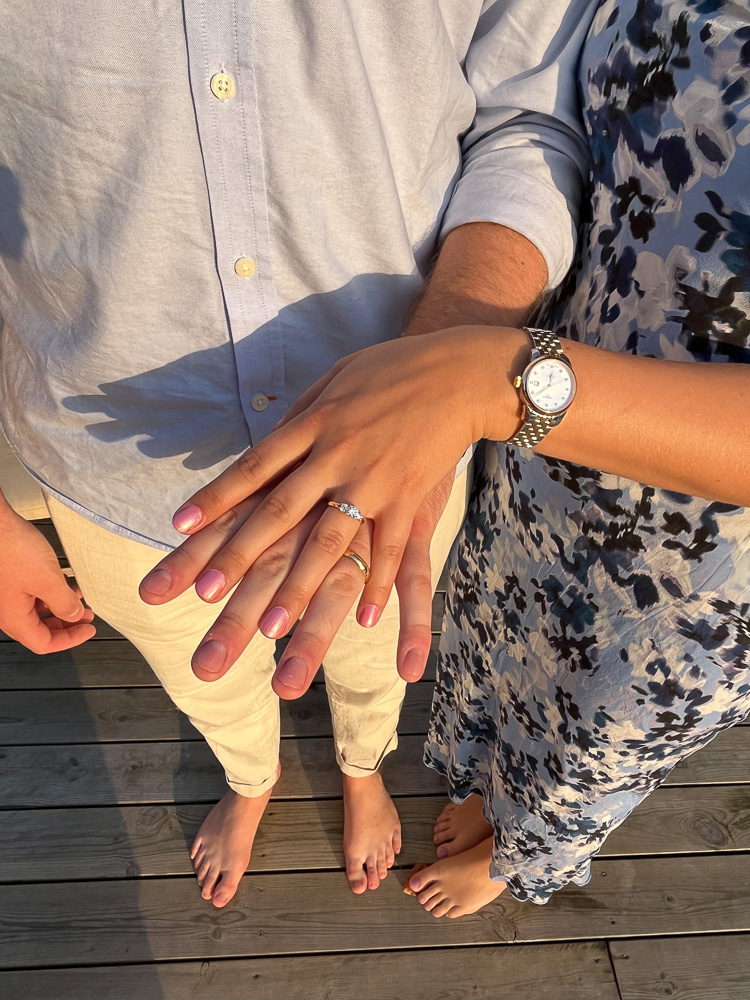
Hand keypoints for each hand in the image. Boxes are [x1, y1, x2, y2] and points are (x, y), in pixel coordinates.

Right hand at [0, 503, 94, 651]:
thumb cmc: (10, 547)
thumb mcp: (48, 580)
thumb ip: (64, 603)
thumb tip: (74, 616)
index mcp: (13, 617)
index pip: (44, 643)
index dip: (70, 639)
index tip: (88, 630)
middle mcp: (6, 610)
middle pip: (40, 629)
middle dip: (67, 623)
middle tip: (86, 615)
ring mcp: (6, 594)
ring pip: (37, 610)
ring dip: (60, 605)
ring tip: (79, 595)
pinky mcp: (8, 579)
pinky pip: (31, 593)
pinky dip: (49, 591)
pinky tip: (62, 580)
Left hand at [163, 326, 519, 633]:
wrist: (458, 371)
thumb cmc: (391, 371)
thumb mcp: (335, 379)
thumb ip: (302, 415)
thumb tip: (269, 439)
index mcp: (312, 424)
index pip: (252, 466)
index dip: (215, 497)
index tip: (179, 527)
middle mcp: (335, 454)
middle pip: (279, 511)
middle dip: (241, 555)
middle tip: (207, 595)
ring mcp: (373, 479)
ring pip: (328, 541)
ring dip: (299, 586)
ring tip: (271, 626)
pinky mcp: (410, 497)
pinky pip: (391, 549)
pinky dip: (378, 584)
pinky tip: (362, 620)